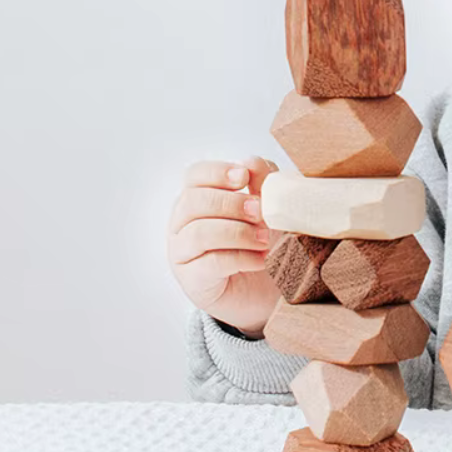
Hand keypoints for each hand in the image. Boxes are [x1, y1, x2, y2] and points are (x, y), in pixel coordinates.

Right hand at [167, 155, 280, 337]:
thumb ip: (261, 182)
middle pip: (192, 202)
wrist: (267, 290)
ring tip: (264, 238)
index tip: (243, 176)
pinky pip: (210, 264)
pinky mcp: (194, 282)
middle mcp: (183, 224)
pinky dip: (239, 258)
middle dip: (230, 203)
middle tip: (259, 210)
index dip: (217, 172)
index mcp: (198, 199)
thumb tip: (249, 161)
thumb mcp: (268, 207)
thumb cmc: (262, 242)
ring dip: (236, 232)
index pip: (194, 176)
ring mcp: (184, 254)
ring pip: (198, 233)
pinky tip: (260, 259)